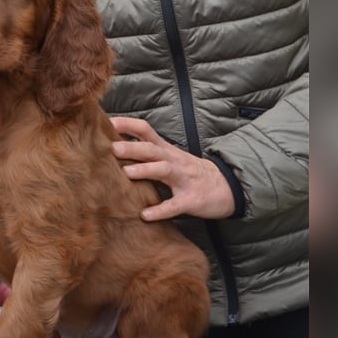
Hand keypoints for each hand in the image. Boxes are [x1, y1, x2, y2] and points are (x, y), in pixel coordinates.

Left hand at [110, 117, 235, 220]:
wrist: (227, 187)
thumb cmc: (190, 172)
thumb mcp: (170, 157)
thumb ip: (148, 152)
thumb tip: (116, 146)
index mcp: (167, 151)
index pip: (146, 131)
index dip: (129, 125)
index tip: (109, 122)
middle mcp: (174, 161)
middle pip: (152, 150)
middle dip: (133, 147)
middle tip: (113, 148)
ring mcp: (184, 180)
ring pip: (164, 171)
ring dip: (145, 170)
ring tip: (127, 173)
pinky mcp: (191, 200)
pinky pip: (175, 205)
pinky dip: (161, 210)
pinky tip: (146, 215)